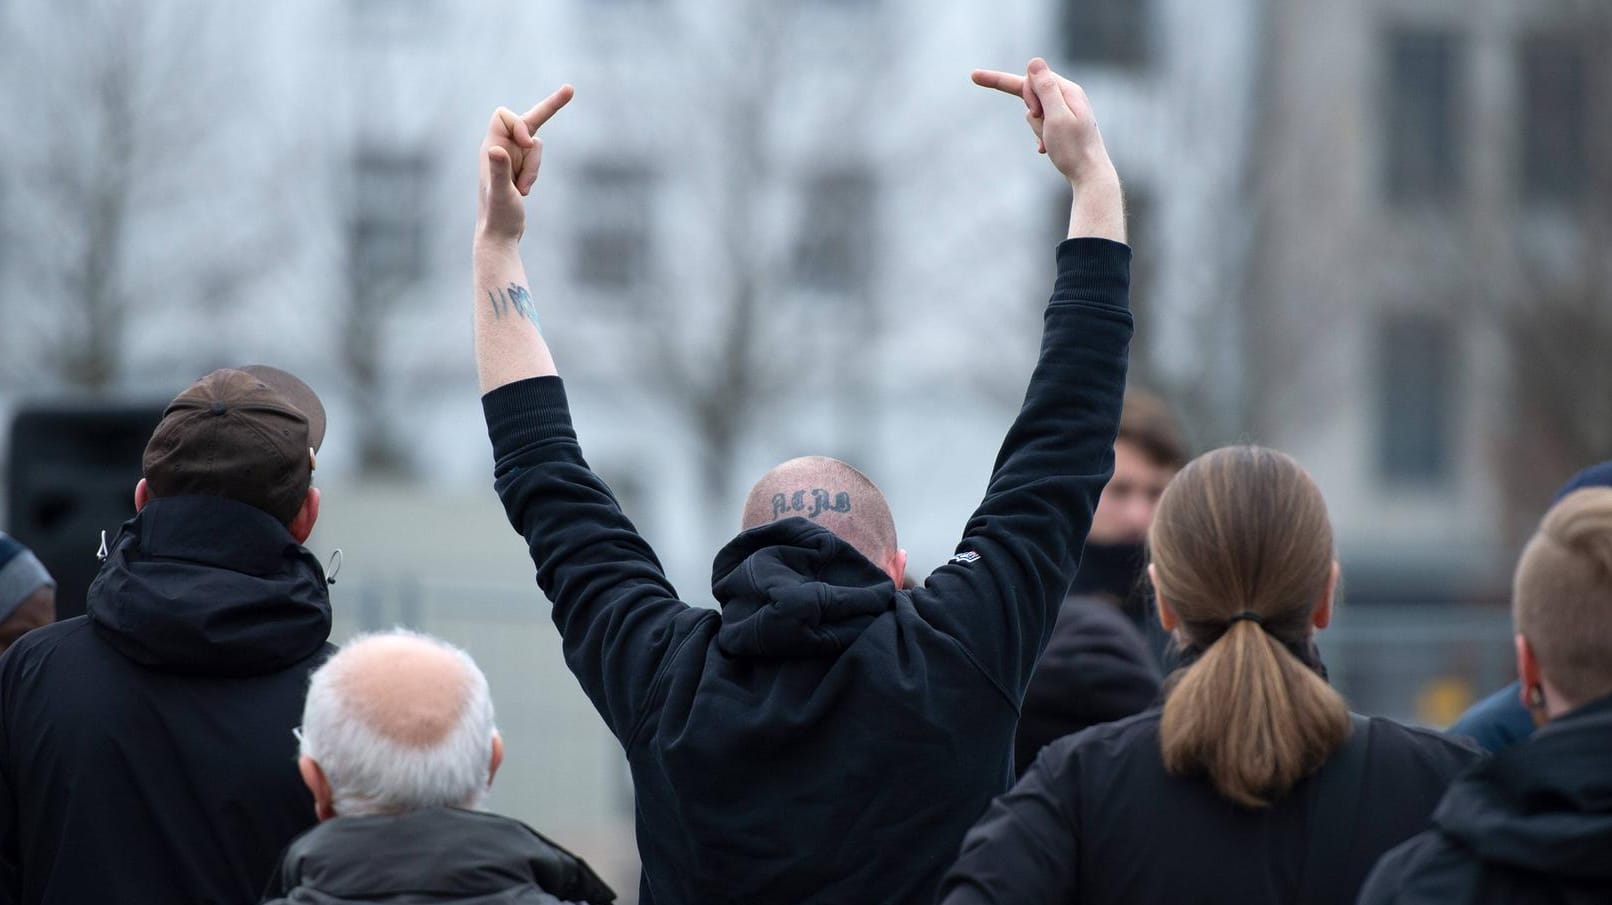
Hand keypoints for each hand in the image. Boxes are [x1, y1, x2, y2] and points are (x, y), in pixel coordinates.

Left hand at [477, 84, 573, 242]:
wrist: (498, 235)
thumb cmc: (497, 216)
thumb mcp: (501, 194)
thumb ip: (498, 171)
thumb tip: (495, 150)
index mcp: (491, 148)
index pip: (504, 116)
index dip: (520, 125)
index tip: (526, 144)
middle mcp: (499, 147)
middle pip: (526, 118)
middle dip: (550, 107)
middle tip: (570, 90)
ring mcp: (511, 156)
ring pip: (535, 145)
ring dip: (535, 167)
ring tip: (522, 190)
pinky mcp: (520, 167)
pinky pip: (536, 157)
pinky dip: (534, 172)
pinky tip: (523, 191)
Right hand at [971, 59, 1110, 185]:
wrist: (1090, 176)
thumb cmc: (1073, 149)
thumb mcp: (1056, 117)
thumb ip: (1046, 88)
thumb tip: (1034, 61)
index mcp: (1067, 91)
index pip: (1031, 77)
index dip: (1010, 84)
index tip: (975, 78)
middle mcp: (1068, 96)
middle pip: (1032, 93)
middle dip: (1030, 111)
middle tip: (1044, 126)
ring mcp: (1066, 111)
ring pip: (1034, 112)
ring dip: (1036, 127)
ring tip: (1051, 141)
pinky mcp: (1063, 125)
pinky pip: (1041, 124)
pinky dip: (1040, 136)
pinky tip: (1046, 150)